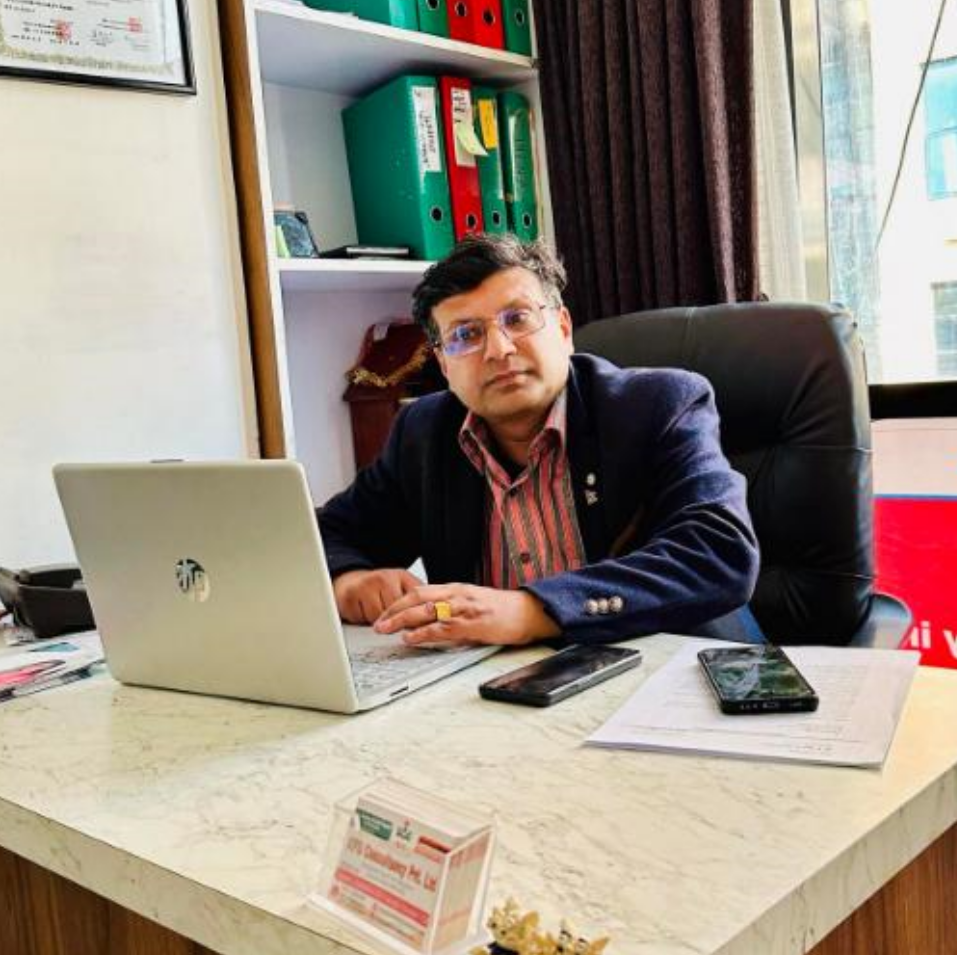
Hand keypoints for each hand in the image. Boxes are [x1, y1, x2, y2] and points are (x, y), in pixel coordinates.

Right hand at [332, 568, 423, 623]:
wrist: (350, 581)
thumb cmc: (379, 587)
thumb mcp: (403, 585)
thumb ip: (419, 597)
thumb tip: (436, 612)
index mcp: (400, 575)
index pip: (413, 601)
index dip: (415, 616)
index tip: (420, 626)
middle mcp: (382, 577)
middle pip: (395, 613)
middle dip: (395, 621)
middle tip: (391, 619)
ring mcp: (365, 585)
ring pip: (378, 618)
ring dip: (377, 621)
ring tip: (375, 610)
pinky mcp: (349, 596)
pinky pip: (361, 619)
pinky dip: (362, 619)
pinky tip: (363, 610)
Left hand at [373, 583, 560, 646]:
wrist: (528, 612)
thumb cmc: (501, 610)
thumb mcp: (471, 603)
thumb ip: (450, 608)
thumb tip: (428, 619)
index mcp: (454, 589)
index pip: (419, 591)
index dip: (398, 602)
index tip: (383, 612)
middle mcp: (456, 595)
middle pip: (416, 597)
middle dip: (393, 610)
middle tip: (376, 623)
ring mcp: (463, 608)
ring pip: (425, 610)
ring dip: (401, 620)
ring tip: (384, 629)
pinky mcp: (472, 624)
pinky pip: (442, 628)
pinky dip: (423, 633)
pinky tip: (410, 638)